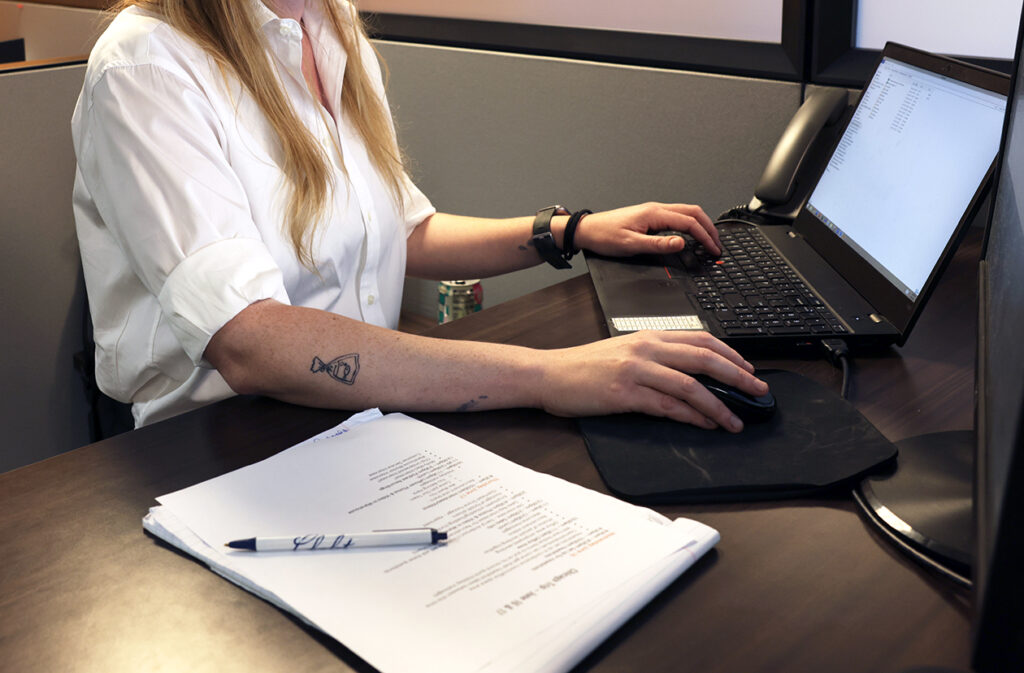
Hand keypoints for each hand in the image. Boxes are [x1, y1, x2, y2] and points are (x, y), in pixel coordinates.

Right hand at [535, 330, 767, 431]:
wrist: (549, 374)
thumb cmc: (583, 367)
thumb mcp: (624, 353)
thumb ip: (655, 358)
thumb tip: (689, 374)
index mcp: (648, 336)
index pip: (701, 339)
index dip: (731, 354)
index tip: (748, 369)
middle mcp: (646, 349)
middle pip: (704, 358)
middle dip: (738, 376)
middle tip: (758, 390)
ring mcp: (636, 370)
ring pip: (691, 384)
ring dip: (719, 404)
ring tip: (736, 419)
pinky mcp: (625, 393)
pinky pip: (668, 405)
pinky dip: (692, 416)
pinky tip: (705, 424)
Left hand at [572, 202, 720, 256]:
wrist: (587, 230)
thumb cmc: (604, 236)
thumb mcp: (631, 245)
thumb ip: (657, 245)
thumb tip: (680, 243)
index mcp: (654, 213)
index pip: (689, 222)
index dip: (705, 236)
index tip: (713, 249)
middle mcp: (656, 209)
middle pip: (693, 212)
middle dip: (709, 228)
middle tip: (717, 244)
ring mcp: (653, 211)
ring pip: (686, 212)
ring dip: (700, 225)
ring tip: (708, 240)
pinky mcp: (650, 216)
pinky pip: (677, 216)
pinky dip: (690, 224)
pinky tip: (691, 235)